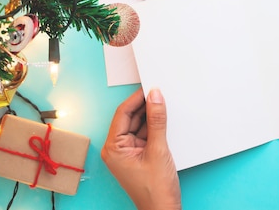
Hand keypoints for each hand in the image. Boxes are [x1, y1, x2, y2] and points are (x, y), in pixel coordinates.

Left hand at [101, 88, 180, 209]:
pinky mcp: (137, 155)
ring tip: (165, 104)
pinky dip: (154, 127)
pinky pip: (144, 134)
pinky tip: (165, 119)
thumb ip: (157, 121)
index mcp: (113, 147)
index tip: (150, 87)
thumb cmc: (155, 190)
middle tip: (160, 92)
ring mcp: (127, 152)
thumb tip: (155, 97)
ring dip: (151, 116)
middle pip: (130, 118)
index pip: (122, 113)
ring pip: (138, 125)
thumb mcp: (159, 150)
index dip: (136, 98)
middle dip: (145, 106)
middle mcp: (116, 148)